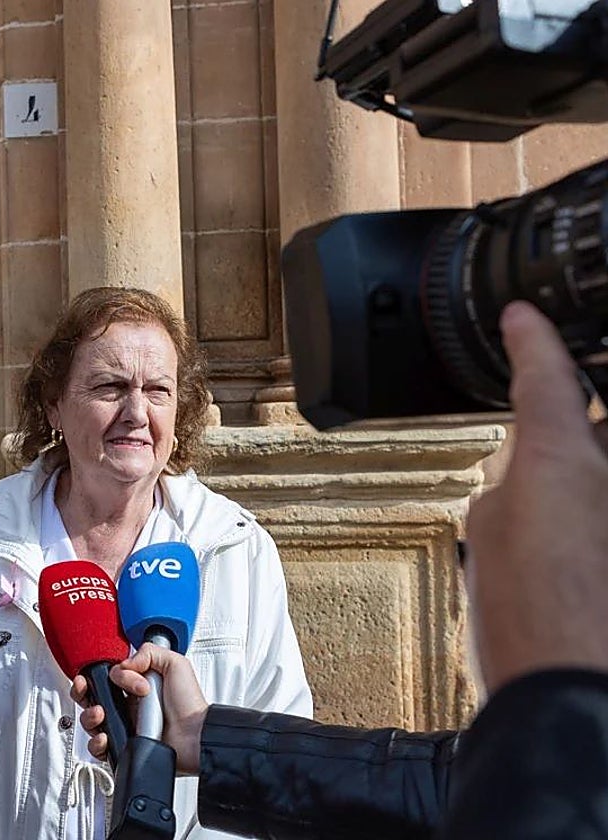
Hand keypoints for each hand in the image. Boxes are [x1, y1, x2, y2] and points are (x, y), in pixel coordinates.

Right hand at [71, 643, 206, 773]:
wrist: (196, 736)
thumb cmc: (190, 704)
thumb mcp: (175, 664)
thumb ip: (149, 652)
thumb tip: (125, 663)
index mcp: (136, 685)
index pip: (106, 677)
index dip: (99, 675)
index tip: (106, 677)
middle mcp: (128, 706)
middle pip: (92, 698)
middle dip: (84, 693)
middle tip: (91, 693)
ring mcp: (125, 727)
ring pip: (91, 722)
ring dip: (90, 716)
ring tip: (102, 714)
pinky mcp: (125, 747)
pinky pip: (99, 747)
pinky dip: (97, 742)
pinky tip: (106, 736)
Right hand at [464, 301, 607, 692]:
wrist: (577, 693)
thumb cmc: (532, 623)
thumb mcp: (488, 540)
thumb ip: (507, 490)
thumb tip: (519, 485)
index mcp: (563, 458)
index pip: (546, 376)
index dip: (531, 340)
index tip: (522, 318)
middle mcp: (606, 472)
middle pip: (595, 412)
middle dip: (579, 390)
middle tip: (561, 386)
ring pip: (598, 455)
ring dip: (587, 446)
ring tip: (563, 470)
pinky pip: (596, 498)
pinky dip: (588, 492)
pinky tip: (574, 518)